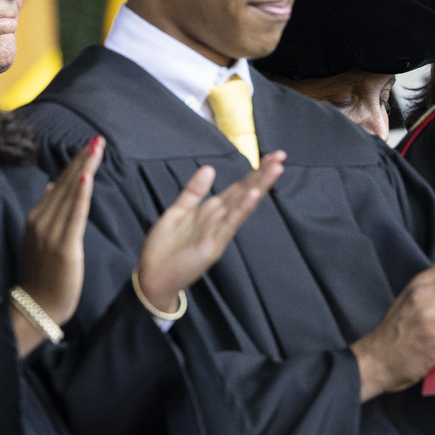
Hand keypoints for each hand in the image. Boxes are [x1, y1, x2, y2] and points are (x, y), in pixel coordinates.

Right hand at [14, 136, 101, 352]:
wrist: (36, 306)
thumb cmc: (44, 275)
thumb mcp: (42, 238)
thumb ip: (49, 212)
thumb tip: (53, 185)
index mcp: (38, 217)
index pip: (60, 184)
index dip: (76, 163)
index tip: (90, 145)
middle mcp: (41, 220)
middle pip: (65, 183)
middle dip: (82, 159)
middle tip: (98, 138)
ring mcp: (50, 232)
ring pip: (70, 194)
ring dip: (83, 169)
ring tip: (96, 148)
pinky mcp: (63, 246)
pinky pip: (73, 216)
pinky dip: (79, 195)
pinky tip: (86, 177)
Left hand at [135, 152, 286, 313]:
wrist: (153, 278)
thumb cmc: (166, 248)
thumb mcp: (178, 212)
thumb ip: (194, 191)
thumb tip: (209, 168)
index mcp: (212, 211)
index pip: (238, 187)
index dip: (254, 171)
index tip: (272, 155)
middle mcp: (219, 219)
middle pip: (244, 192)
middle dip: (263, 174)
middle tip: (281, 156)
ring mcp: (217, 232)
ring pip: (241, 204)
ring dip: (258, 186)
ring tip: (275, 170)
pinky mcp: (211, 245)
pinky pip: (228, 223)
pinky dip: (241, 209)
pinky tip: (253, 196)